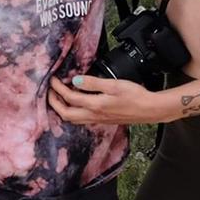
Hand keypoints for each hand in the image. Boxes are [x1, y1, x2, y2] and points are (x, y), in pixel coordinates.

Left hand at [49, 74, 164, 125]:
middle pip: (66, 114)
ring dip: (63, 109)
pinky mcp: (104, 120)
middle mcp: (94, 115)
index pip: (69, 98)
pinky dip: (74, 112)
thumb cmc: (135, 96)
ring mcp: (99, 119)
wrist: (150, 109)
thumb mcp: (113, 85)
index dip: (58, 88)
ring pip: (74, 119)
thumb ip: (93, 83)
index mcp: (95, 105)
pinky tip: (77, 104)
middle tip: (50, 91)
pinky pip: (82, 119)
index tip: (52, 80)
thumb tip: (75, 81)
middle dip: (54, 103)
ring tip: (59, 97)